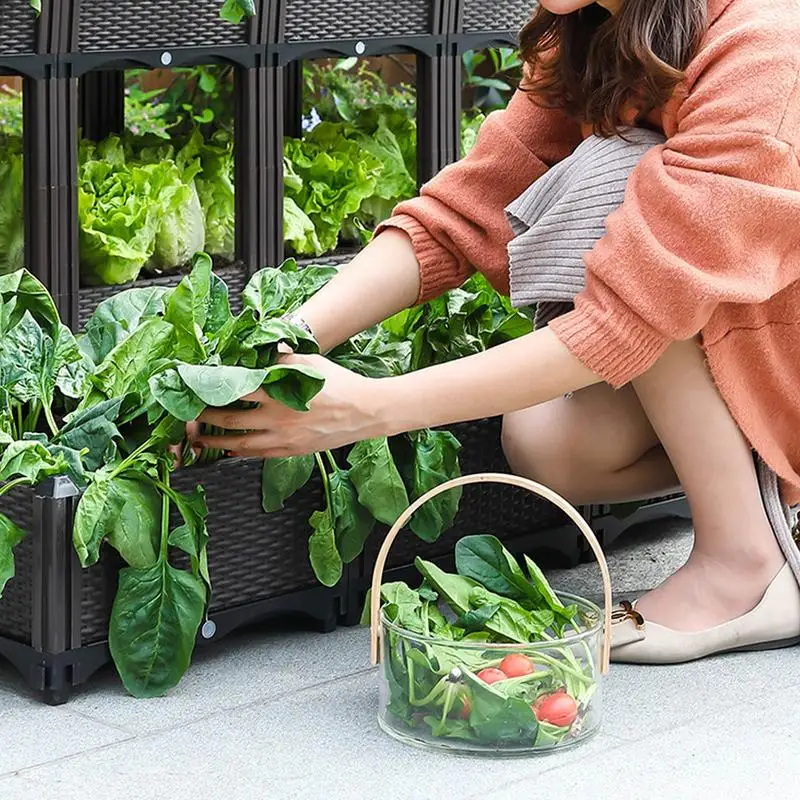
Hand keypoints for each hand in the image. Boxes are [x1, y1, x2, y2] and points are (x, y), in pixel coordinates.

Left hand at [193, 353, 389, 457]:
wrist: (364, 412)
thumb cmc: (339, 385)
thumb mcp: (310, 363)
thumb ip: (282, 358)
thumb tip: (260, 350)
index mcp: (278, 393)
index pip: (235, 390)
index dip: (211, 388)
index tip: (194, 385)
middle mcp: (276, 418)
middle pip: (230, 419)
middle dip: (205, 418)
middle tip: (186, 415)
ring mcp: (283, 438)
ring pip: (240, 443)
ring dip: (215, 442)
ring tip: (198, 439)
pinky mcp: (291, 451)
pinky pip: (258, 455)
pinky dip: (240, 453)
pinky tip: (229, 450)